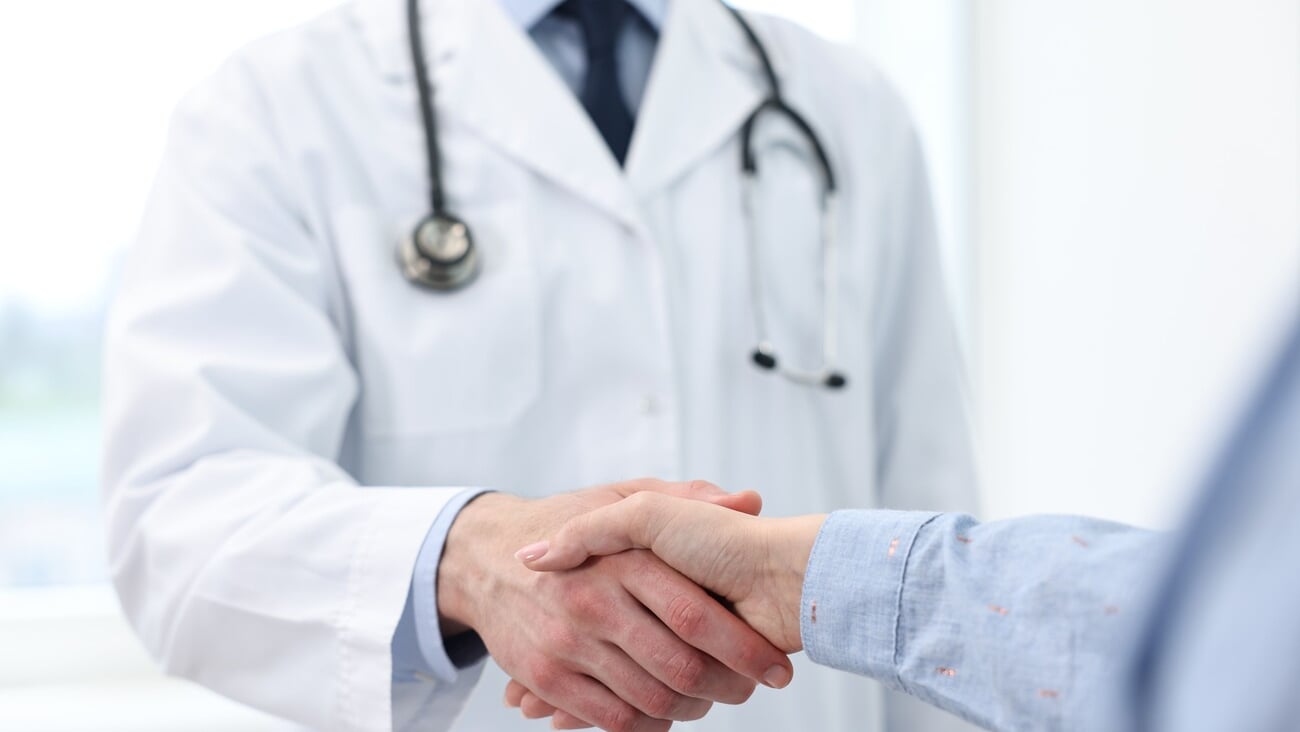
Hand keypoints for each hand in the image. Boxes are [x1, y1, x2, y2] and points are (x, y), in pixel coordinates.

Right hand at [436, 479, 794, 731]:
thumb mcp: (624, 497)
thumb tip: (749, 500)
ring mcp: (566, 641)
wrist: (485, 555)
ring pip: (649, 700)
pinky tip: (664, 714)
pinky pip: (609, 718)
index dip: (743, 648)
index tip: (776, 665)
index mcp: (624, 558)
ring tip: (712, 701)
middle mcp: (594, 600)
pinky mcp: (545, 675)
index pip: (695, 615)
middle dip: (728, 688)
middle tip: (750, 690)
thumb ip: (687, 496)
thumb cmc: (569, 522)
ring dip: (692, 710)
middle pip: (680, 666)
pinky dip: (646, 726)